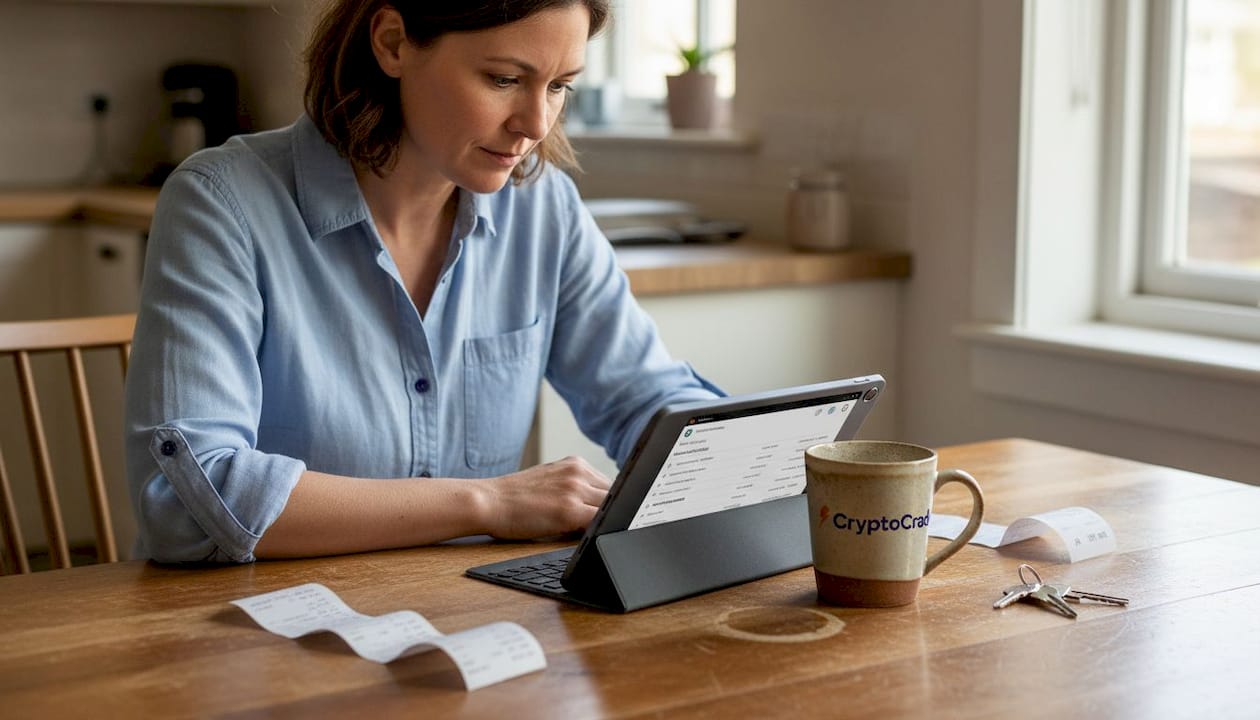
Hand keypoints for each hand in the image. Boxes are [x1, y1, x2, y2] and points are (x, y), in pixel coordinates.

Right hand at [476, 456, 611, 539]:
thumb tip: (598, 509)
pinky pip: (599, 522)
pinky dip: (600, 532)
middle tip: (607, 528)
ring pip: (611, 508)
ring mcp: (575, 489)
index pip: (610, 484)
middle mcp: (578, 472)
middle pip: (615, 495)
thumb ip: (574, 488)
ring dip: (607, 522)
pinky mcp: (570, 510)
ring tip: (593, 534)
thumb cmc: (513, 498)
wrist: (488, 501)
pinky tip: (591, 539)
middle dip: (613, 513)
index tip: (618, 514)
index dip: (615, 502)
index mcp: (575, 463)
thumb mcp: (549, 481)